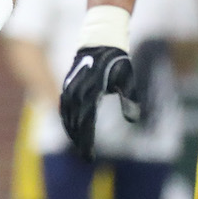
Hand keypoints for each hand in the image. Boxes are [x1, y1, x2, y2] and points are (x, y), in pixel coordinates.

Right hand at [59, 46, 139, 160]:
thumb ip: (129, 99)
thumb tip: (133, 120)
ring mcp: (70, 88)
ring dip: (71, 132)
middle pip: (74, 124)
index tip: (89, 157)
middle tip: (85, 157)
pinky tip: (71, 129)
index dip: (87, 143)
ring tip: (78, 146)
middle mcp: (77, 92)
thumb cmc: (116, 61)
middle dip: (79, 142)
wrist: (99, 40)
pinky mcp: (67, 85)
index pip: (86, 124)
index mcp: (91, 93)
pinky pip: (64, 107)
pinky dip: (66, 120)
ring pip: (66, 117)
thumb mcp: (127, 78)